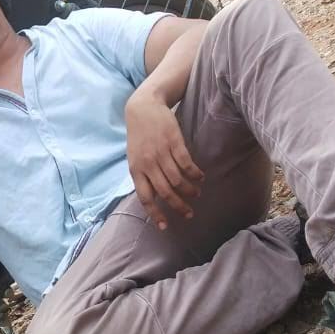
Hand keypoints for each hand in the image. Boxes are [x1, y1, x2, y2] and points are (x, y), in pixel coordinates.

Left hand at [124, 90, 203, 228]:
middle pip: (165, 192)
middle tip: (189, 213)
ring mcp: (161, 153)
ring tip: (196, 194)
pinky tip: (200, 177)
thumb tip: (152, 197)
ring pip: (177, 180)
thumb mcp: (134, 157)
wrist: (143, 107)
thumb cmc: (140, 135)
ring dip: (189, 190)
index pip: (145, 198)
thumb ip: (142, 175)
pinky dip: (194, 174)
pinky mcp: (174, 142)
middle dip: (178, 206)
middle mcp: (148, 164)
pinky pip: (186, 164)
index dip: (155, 214)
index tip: (165, 226)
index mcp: (136, 170)